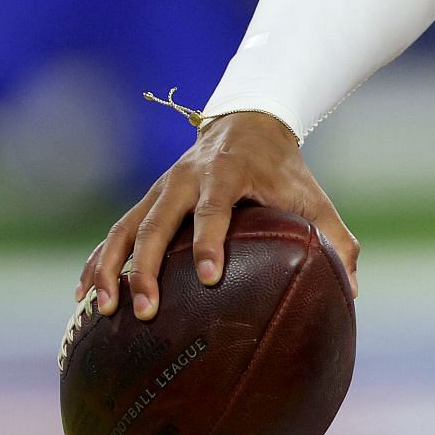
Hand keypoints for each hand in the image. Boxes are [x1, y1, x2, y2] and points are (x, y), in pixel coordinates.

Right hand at [75, 111, 358, 320]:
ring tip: (104, 310)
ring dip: (111, 268)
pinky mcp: (145, 202)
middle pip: (158, 223)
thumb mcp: (311, 196)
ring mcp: (159, 190)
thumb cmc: (283, 170)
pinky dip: (96, 262)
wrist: (246, 123)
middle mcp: (185, 180)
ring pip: (125, 229)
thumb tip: (351, 290)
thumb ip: (334, 238)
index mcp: (227, 175)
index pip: (214, 210)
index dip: (211, 242)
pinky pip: (114, 233)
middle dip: (149, 267)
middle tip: (146, 310)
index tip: (210, 277)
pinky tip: (82, 298)